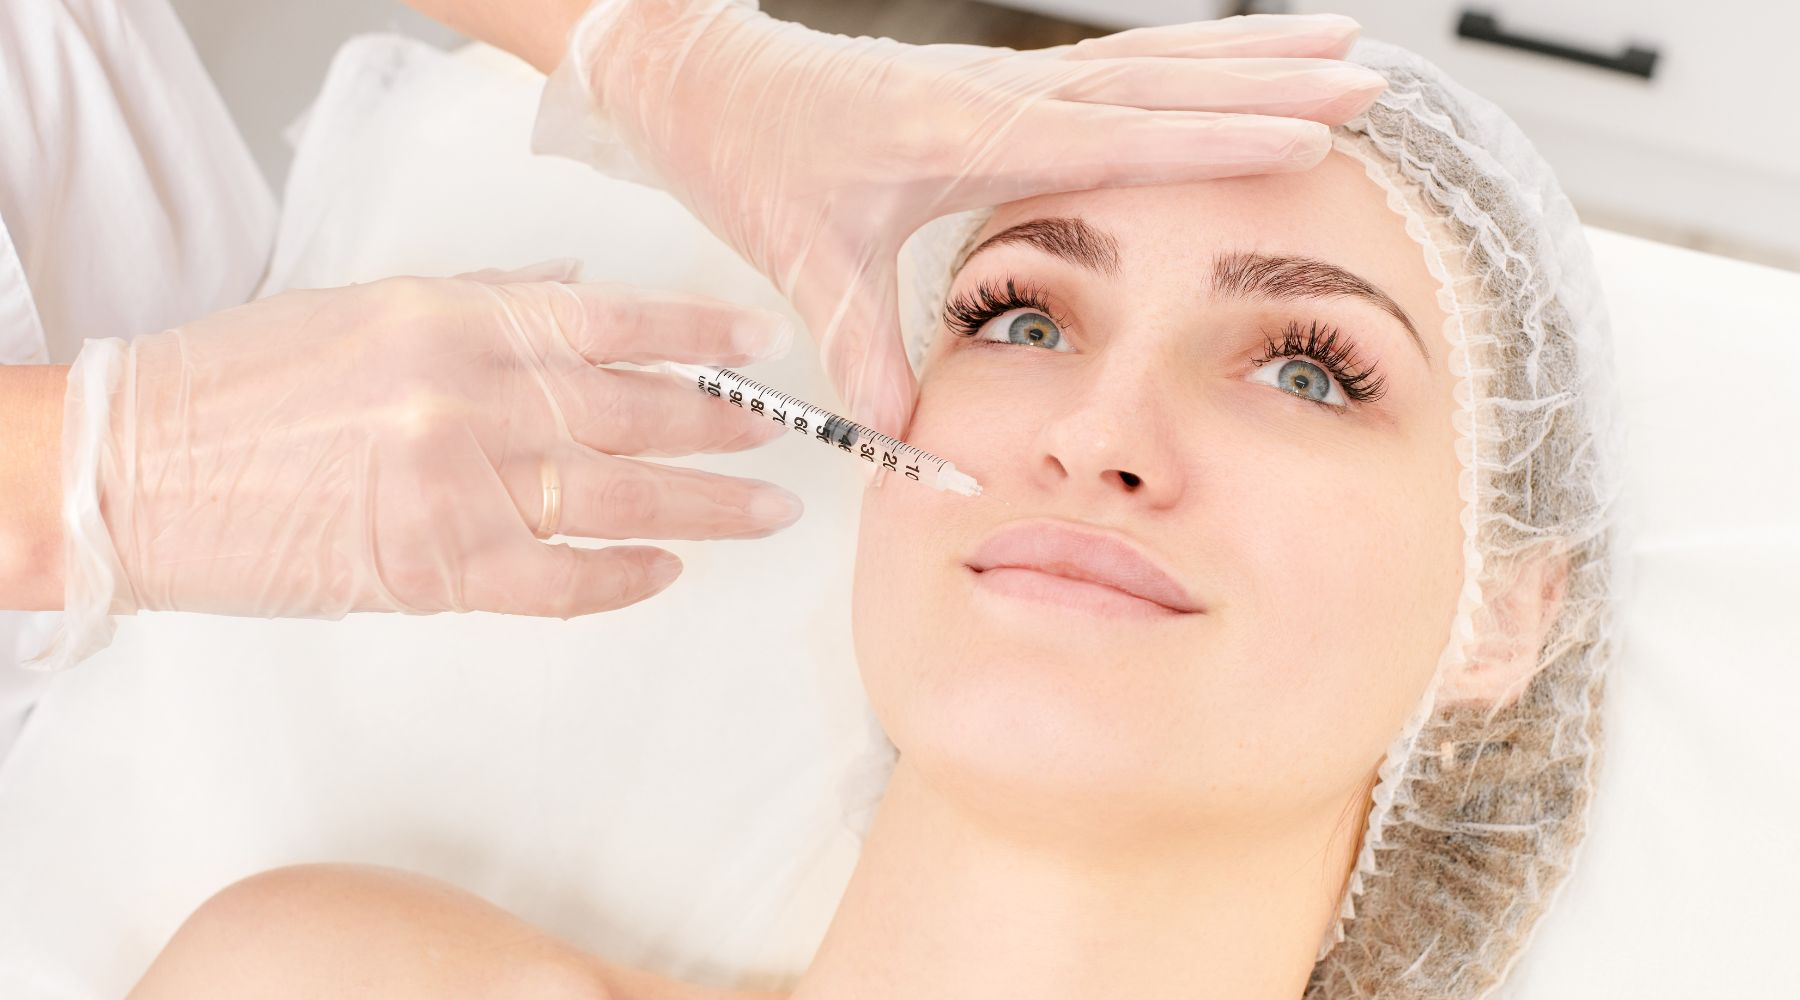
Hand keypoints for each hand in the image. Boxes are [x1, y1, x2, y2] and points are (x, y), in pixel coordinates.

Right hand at [56, 265, 801, 635]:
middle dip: (720, 423)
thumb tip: (576, 291)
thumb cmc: (236, 388)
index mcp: (453, 318)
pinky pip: (560, 581)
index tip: (758, 344)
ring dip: (703, 505)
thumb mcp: (367, 308)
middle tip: (781, 436)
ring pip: (617, 494)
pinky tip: (666, 571)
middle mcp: (469, 394)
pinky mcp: (434, 567)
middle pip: (632, 407)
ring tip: (763, 512)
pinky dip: (622, 579)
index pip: (610, 319)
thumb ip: (484, 302)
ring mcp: (457, 484)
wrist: (136, 470)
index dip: (698, 333)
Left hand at [536, 3, 1385, 436]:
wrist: (704, 75)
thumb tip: (905, 438)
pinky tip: (1231, 60)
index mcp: (963, 132)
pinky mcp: (997, 77)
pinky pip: (1114, 61)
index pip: (1116, 134)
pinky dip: (1186, 57)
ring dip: (1247, 54)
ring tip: (1337, 43)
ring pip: (1150, 58)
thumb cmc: (752, 153)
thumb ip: (862, 348)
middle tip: (1368, 79)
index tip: (1304, 136)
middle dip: (1270, 81)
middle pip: (1161, 80)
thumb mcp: (805, 258)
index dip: (1213, 137)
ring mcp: (1004, 75)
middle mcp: (1000, 91)